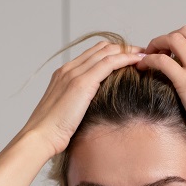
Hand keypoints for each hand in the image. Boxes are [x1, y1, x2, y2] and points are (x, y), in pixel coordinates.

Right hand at [18, 41, 143, 156]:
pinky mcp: (82, 82)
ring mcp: (74, 74)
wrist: (40, 137)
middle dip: (123, 48)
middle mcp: (68, 69)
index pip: (92, 55)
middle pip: (101, 48)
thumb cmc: (51, 133)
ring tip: (145, 54)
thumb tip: (91, 115)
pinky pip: (109, 63)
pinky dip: (126, 58)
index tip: (128, 58)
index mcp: (63, 75)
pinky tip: (139, 60)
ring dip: (128, 51)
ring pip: (107, 52)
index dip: (112, 53)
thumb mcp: (66, 114)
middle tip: (141, 53)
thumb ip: (77, 106)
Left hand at [136, 26, 185, 156]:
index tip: (174, 57)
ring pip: (173, 39)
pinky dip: (149, 60)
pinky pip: (161, 60)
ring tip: (148, 58)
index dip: (184, 45)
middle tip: (158, 54)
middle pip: (185, 33)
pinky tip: (143, 69)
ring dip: (156, 44)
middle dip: (168, 39)